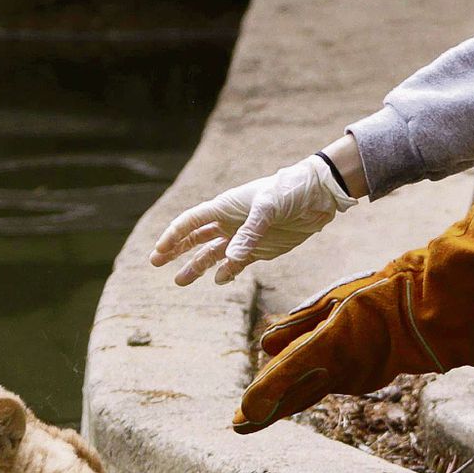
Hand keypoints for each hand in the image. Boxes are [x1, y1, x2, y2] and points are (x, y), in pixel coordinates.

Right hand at [150, 153, 355, 286]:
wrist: (317, 196)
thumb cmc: (289, 191)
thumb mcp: (268, 208)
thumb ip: (248, 233)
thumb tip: (228, 261)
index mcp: (225, 207)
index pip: (190, 222)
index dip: (172, 235)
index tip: (158, 251)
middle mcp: (229, 222)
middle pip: (194, 238)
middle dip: (174, 249)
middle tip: (156, 263)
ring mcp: (243, 237)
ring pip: (212, 254)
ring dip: (196, 266)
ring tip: (179, 281)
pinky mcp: (260, 250)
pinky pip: (236, 264)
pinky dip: (226, 273)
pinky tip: (217, 280)